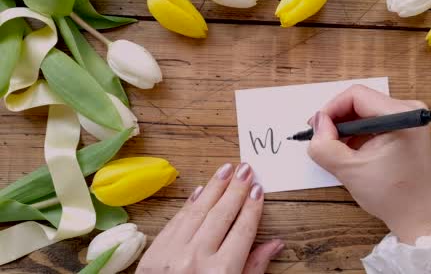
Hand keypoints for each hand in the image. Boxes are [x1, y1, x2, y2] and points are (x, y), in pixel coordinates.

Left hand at [136, 163, 283, 273]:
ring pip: (198, 211)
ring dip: (214, 187)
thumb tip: (275, 244)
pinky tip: (200, 190)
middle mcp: (197, 259)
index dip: (252, 207)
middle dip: (236, 189)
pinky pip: (176, 221)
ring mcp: (172, 254)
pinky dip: (189, 204)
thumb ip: (254, 268)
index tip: (259, 189)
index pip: (242, 230)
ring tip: (226, 169)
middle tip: (246, 168)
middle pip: (222, 215)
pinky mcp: (154, 253)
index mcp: (222, 272)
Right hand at [307, 85, 430, 243]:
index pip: (356, 96)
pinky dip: (357, 133)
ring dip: (346, 128)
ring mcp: (408, 119)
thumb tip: (317, 123)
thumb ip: (325, 145)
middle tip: (323, 140)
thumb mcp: (349, 170)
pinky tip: (351, 152)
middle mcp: (408, 110)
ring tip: (337, 149)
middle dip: (337, 119)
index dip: (331, 109)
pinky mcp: (404, 129)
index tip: (317, 129)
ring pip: (364, 111)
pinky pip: (372, 121)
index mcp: (402, 115)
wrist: (416, 216)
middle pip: (360, 101)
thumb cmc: (391, 195)